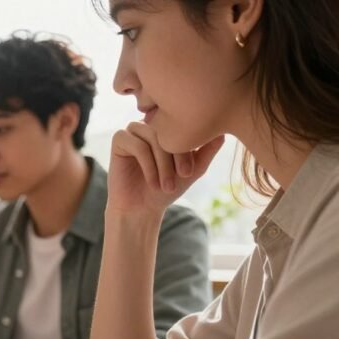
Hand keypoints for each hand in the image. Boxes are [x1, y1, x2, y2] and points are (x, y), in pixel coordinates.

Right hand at [108, 122, 224, 214]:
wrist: (142, 208)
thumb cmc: (166, 188)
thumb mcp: (193, 169)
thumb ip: (207, 150)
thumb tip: (224, 131)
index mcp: (168, 128)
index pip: (183, 125)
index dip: (189, 147)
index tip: (190, 172)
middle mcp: (151, 125)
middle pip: (168, 129)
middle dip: (176, 155)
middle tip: (181, 177)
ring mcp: (134, 130)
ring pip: (152, 137)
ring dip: (162, 163)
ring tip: (165, 184)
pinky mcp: (119, 140)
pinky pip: (136, 144)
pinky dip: (147, 164)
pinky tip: (152, 181)